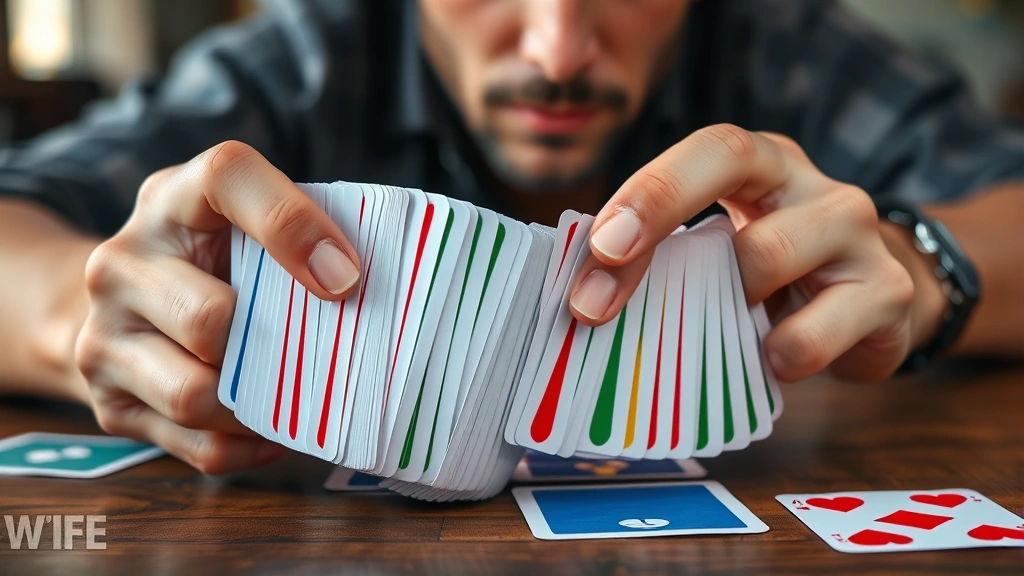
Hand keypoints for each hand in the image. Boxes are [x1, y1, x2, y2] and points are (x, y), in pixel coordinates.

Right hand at [75, 141, 360, 472]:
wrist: (122, 305)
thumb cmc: (215, 259)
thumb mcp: (246, 222)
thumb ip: (304, 230)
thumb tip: (382, 287)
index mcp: (173, 197)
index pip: (227, 176)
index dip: (291, 222)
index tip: (348, 276)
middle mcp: (123, 261)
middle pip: (209, 320)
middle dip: (273, 343)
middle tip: (315, 346)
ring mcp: (103, 335)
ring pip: (196, 396)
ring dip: (259, 405)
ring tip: (294, 390)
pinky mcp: (106, 402)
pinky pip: (196, 446)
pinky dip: (248, 445)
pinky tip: (272, 428)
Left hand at [568, 124, 915, 381]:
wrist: (876, 307)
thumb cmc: (774, 278)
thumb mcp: (721, 254)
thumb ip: (668, 257)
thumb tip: (583, 296)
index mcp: (760, 164)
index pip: (707, 147)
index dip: (649, 189)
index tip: (597, 248)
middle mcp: (810, 182)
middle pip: (732, 165)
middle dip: (654, 219)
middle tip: (598, 300)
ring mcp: (856, 233)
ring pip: (768, 253)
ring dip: (723, 300)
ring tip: (716, 329)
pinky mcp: (886, 292)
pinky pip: (816, 332)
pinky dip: (780, 354)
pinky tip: (770, 360)